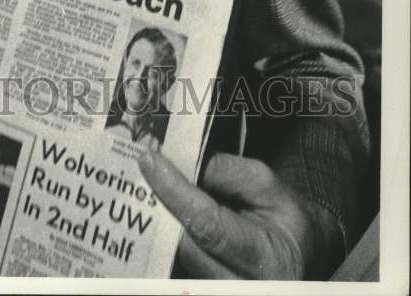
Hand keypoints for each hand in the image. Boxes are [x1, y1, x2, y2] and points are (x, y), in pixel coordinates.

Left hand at [139, 141, 341, 279]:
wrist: (298, 255)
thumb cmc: (286, 218)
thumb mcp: (268, 186)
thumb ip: (228, 173)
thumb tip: (185, 166)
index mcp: (266, 259)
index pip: (208, 225)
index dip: (174, 191)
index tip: (150, 161)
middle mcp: (241, 286)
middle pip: (183, 243)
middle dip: (160, 201)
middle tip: (144, 165)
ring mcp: (219, 292)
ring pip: (174, 255)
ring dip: (158, 216)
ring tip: (148, 180)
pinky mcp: (201, 288)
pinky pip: (174, 263)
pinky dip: (163, 232)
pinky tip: (157, 205)